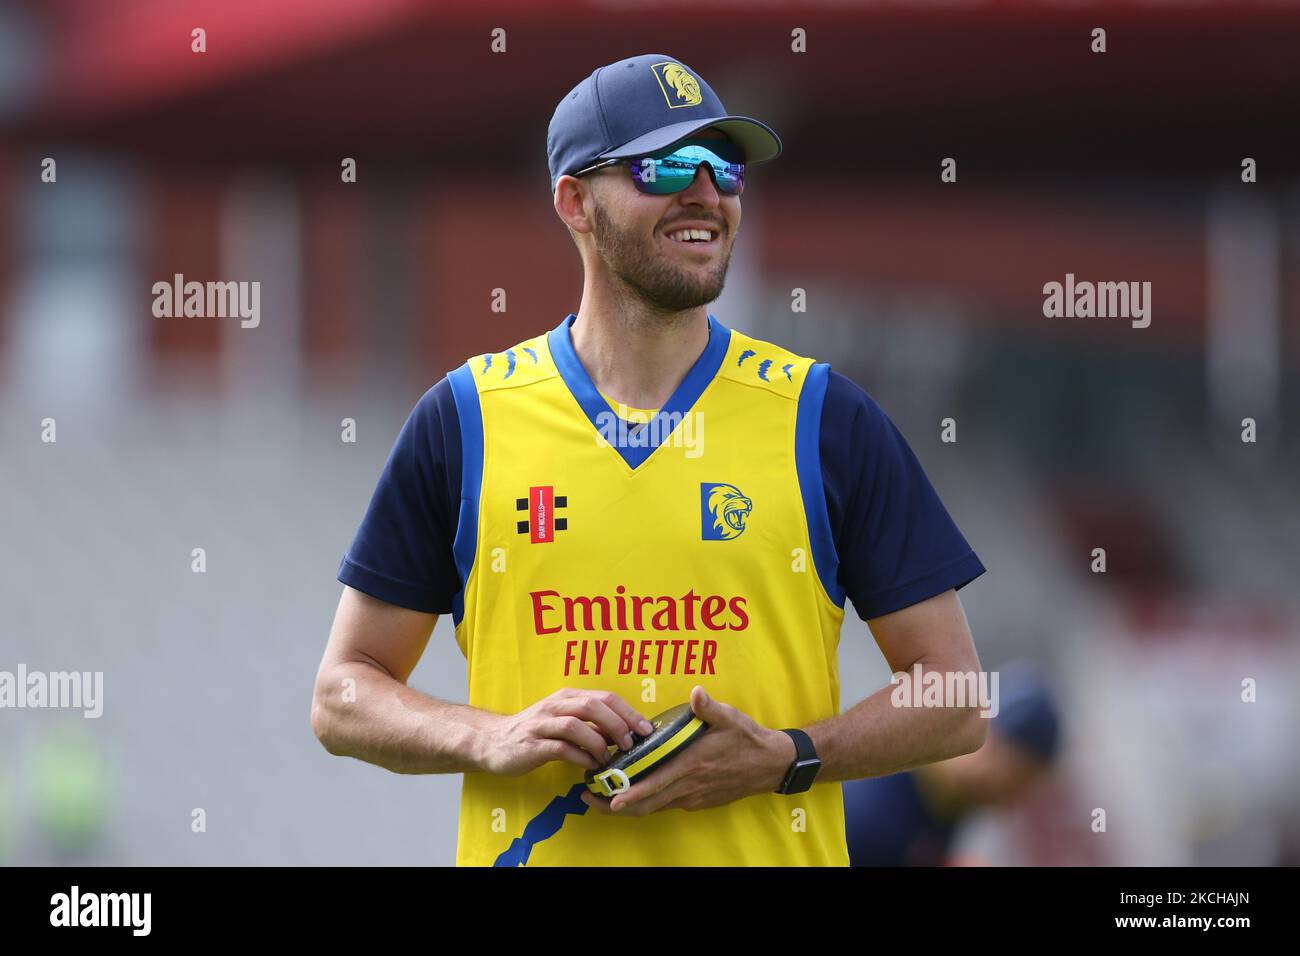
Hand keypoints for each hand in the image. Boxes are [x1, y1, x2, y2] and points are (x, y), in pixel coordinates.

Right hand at [480, 688, 654, 776]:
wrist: (492, 741)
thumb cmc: (534, 732)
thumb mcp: (563, 721)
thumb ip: (590, 725)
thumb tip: (623, 735)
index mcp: (567, 697)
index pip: (605, 697)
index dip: (629, 712)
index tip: (646, 729)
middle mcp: (555, 706)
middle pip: (593, 705)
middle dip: (618, 724)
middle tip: (631, 744)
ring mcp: (542, 724)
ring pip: (577, 724)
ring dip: (598, 742)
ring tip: (609, 758)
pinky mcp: (532, 745)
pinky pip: (561, 748)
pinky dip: (579, 756)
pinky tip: (588, 766)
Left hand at [580, 686, 795, 815]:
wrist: (771, 764)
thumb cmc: (748, 739)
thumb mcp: (730, 718)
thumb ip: (709, 707)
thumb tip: (696, 693)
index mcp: (692, 765)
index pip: (655, 784)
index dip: (630, 793)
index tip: (607, 797)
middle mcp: (689, 786)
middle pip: (647, 804)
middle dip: (616, 805)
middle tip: (589, 798)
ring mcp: (693, 797)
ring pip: (654, 808)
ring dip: (629, 806)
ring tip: (602, 798)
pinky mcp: (697, 800)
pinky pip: (666, 805)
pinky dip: (647, 803)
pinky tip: (634, 794)